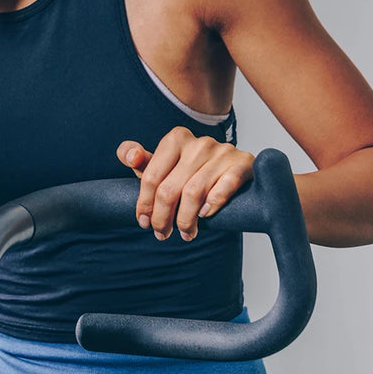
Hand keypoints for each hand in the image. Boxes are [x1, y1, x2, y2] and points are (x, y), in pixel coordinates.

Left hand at [117, 127, 255, 241]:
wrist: (233, 169)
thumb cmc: (191, 170)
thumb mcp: (163, 165)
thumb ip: (141, 161)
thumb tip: (130, 157)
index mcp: (176, 139)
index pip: (151, 177)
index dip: (144, 204)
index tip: (143, 222)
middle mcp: (199, 143)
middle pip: (169, 189)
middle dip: (162, 217)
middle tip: (162, 233)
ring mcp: (222, 152)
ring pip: (193, 193)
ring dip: (185, 220)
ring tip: (185, 233)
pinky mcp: (242, 163)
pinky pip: (224, 188)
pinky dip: (212, 204)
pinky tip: (205, 215)